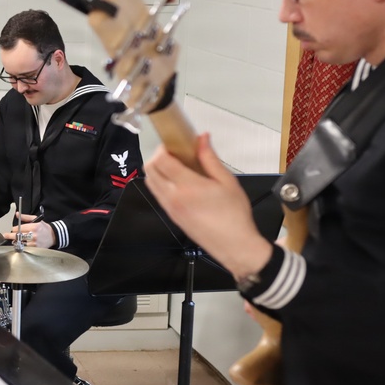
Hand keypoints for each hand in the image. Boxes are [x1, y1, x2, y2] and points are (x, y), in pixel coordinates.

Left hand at [3, 212, 53, 247]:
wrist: (53, 235)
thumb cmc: (44, 227)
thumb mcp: (35, 219)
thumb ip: (25, 217)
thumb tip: (17, 214)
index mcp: (33, 227)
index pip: (19, 228)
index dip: (14, 229)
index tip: (12, 230)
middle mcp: (34, 235)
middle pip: (18, 236)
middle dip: (11, 235)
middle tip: (5, 235)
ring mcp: (35, 242)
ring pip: (21, 243)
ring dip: (16, 242)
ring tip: (14, 241)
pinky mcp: (36, 248)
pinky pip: (25, 248)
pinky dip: (22, 246)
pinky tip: (20, 244)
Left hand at [144, 133, 271, 277]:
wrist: (234, 245)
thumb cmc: (234, 215)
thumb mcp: (227, 181)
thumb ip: (210, 158)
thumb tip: (202, 138)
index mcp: (187, 187)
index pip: (161, 161)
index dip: (164, 148)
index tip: (175, 143)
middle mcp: (173, 197)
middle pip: (150, 169)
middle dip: (158, 156)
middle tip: (175, 153)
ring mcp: (169, 207)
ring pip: (150, 182)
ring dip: (157, 170)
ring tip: (176, 166)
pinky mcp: (170, 215)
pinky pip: (156, 194)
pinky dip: (160, 183)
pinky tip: (177, 181)